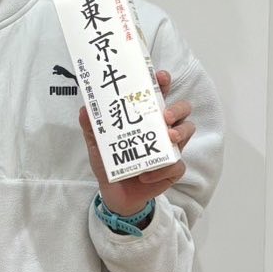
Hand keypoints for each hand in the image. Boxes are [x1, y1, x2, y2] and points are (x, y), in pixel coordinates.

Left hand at [78, 69, 194, 217]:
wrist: (114, 194)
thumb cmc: (110, 162)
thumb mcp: (96, 144)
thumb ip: (90, 128)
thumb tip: (85, 109)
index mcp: (145, 117)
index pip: (159, 94)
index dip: (163, 83)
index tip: (161, 77)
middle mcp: (162, 129)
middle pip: (182, 110)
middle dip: (177, 109)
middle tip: (164, 116)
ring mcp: (170, 149)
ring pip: (187, 132)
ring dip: (179, 133)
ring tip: (167, 138)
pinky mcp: (172, 170)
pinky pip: (176, 166)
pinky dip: (162, 170)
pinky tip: (146, 175)